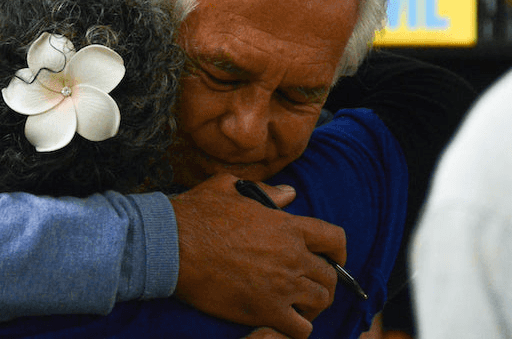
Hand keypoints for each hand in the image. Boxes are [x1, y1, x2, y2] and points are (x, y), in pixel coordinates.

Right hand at [170, 173, 345, 338]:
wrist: (172, 244)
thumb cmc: (197, 214)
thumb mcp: (230, 188)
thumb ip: (266, 191)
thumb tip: (289, 194)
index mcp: (288, 226)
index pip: (335, 239)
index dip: (338, 251)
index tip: (333, 259)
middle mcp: (292, 256)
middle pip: (330, 276)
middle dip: (324, 282)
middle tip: (308, 286)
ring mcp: (281, 286)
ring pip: (320, 302)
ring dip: (312, 305)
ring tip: (297, 305)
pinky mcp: (265, 310)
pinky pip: (300, 329)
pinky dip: (297, 328)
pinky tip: (284, 322)